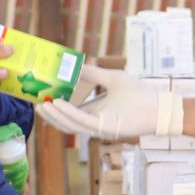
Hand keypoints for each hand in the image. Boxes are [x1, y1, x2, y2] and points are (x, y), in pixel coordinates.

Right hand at [36, 67, 184, 140]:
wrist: (160, 107)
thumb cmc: (139, 94)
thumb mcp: (112, 78)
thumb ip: (93, 73)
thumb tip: (75, 65)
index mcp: (95, 114)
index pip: (70, 115)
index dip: (54, 109)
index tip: (41, 98)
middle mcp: (95, 124)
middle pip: (66, 123)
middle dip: (49, 115)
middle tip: (35, 103)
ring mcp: (99, 128)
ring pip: (70, 125)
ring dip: (54, 115)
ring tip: (41, 104)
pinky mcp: (106, 128)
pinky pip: (81, 121)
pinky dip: (67, 113)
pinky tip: (56, 103)